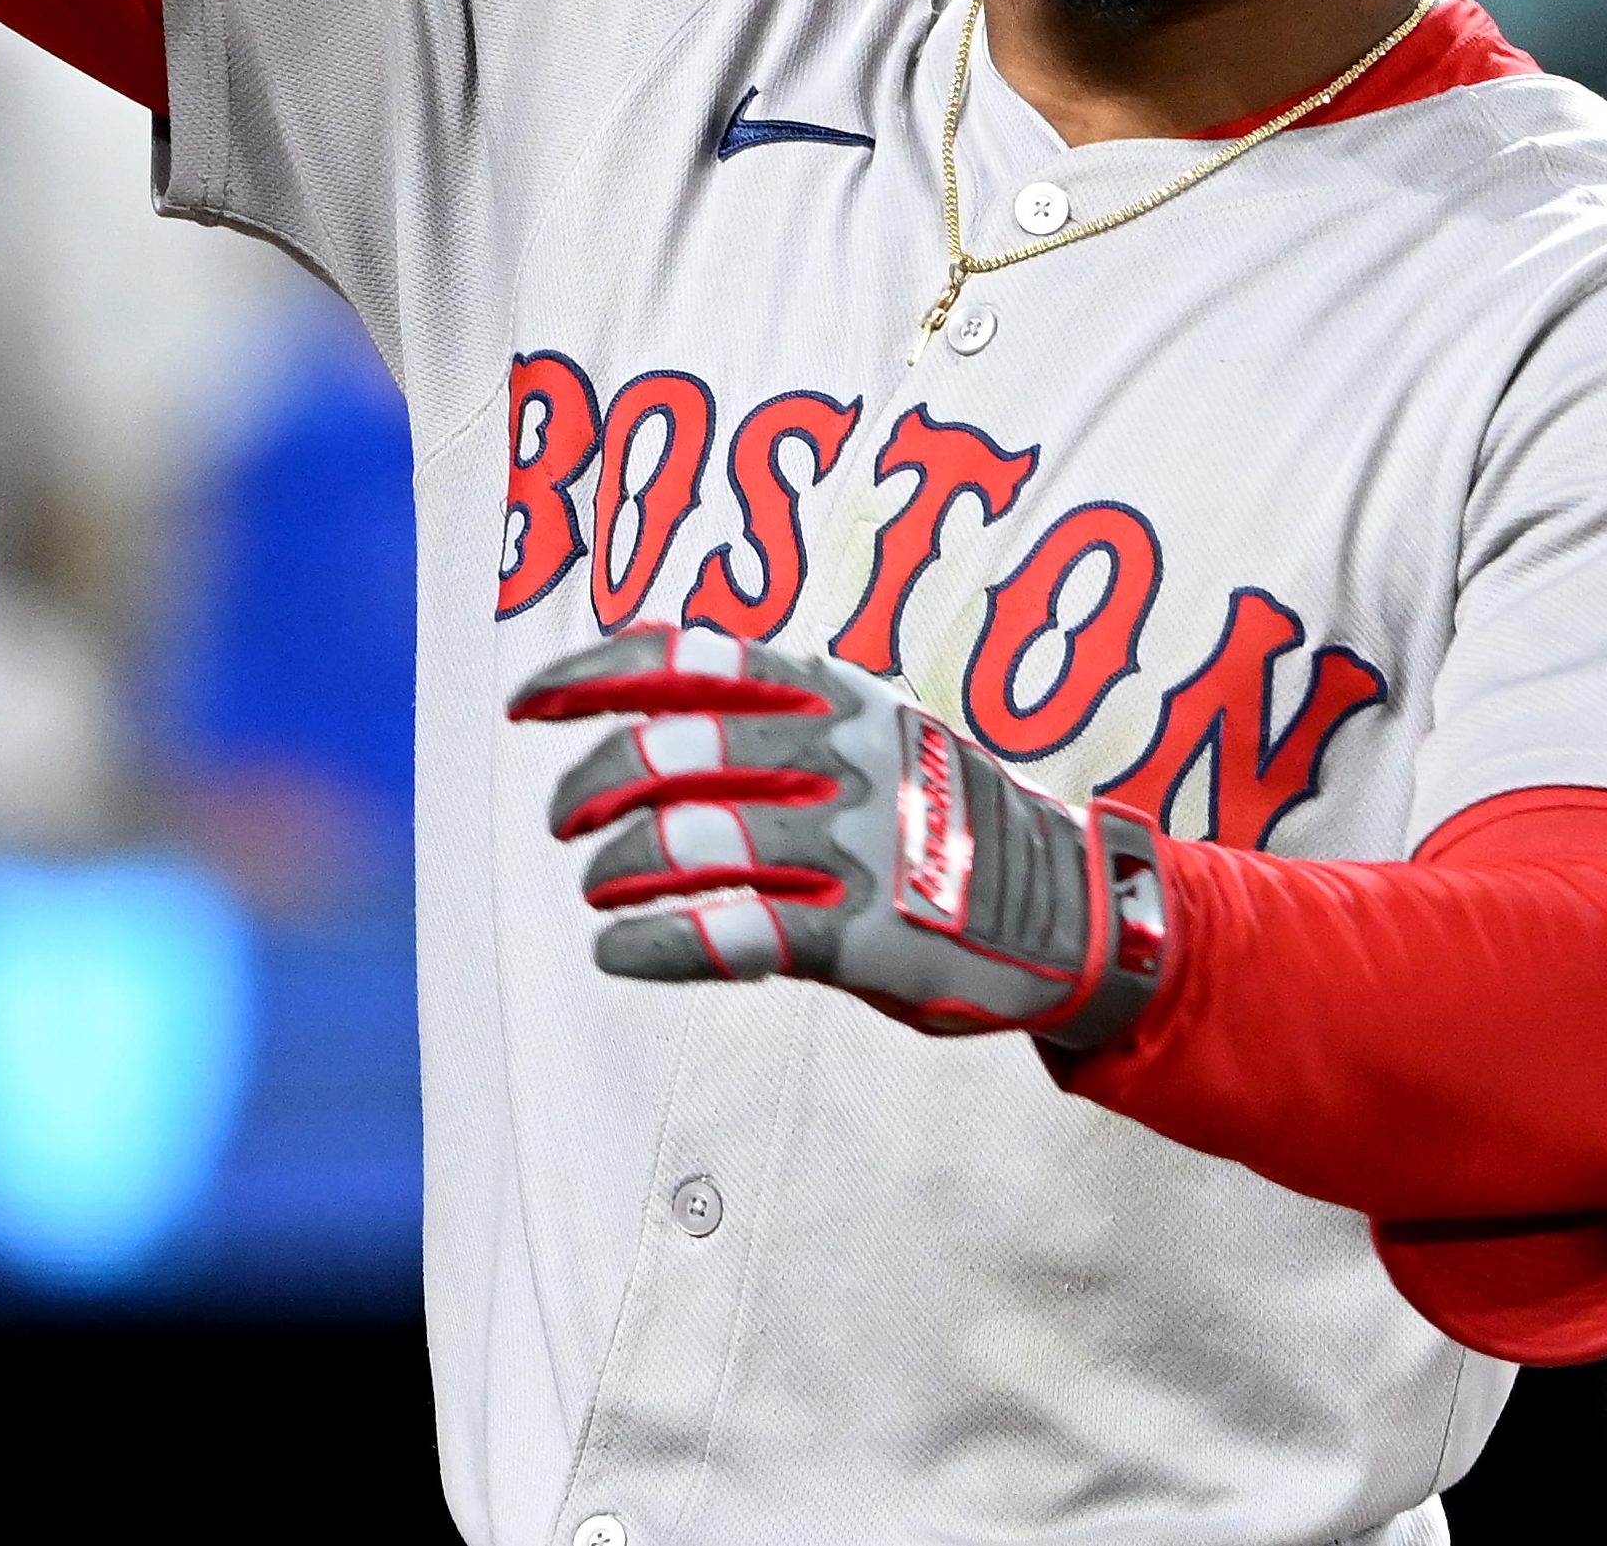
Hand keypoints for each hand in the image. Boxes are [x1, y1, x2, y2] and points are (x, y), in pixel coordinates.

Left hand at [507, 627, 1169, 1046]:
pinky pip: (729, 933)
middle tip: (565, 819)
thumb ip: (785, 719)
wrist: (1078, 912)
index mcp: (835, 693)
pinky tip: (620, 950)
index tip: (528, 704)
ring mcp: (853, 845)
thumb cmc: (952, 823)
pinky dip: (655, 942)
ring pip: (688, 840)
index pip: (689, 656)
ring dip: (616, 865)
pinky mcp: (862, 935)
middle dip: (592, 782)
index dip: (594, 675)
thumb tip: (652, 713)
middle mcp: (839, 755)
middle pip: (669, 749)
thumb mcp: (879, 733)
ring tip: (598, 888)